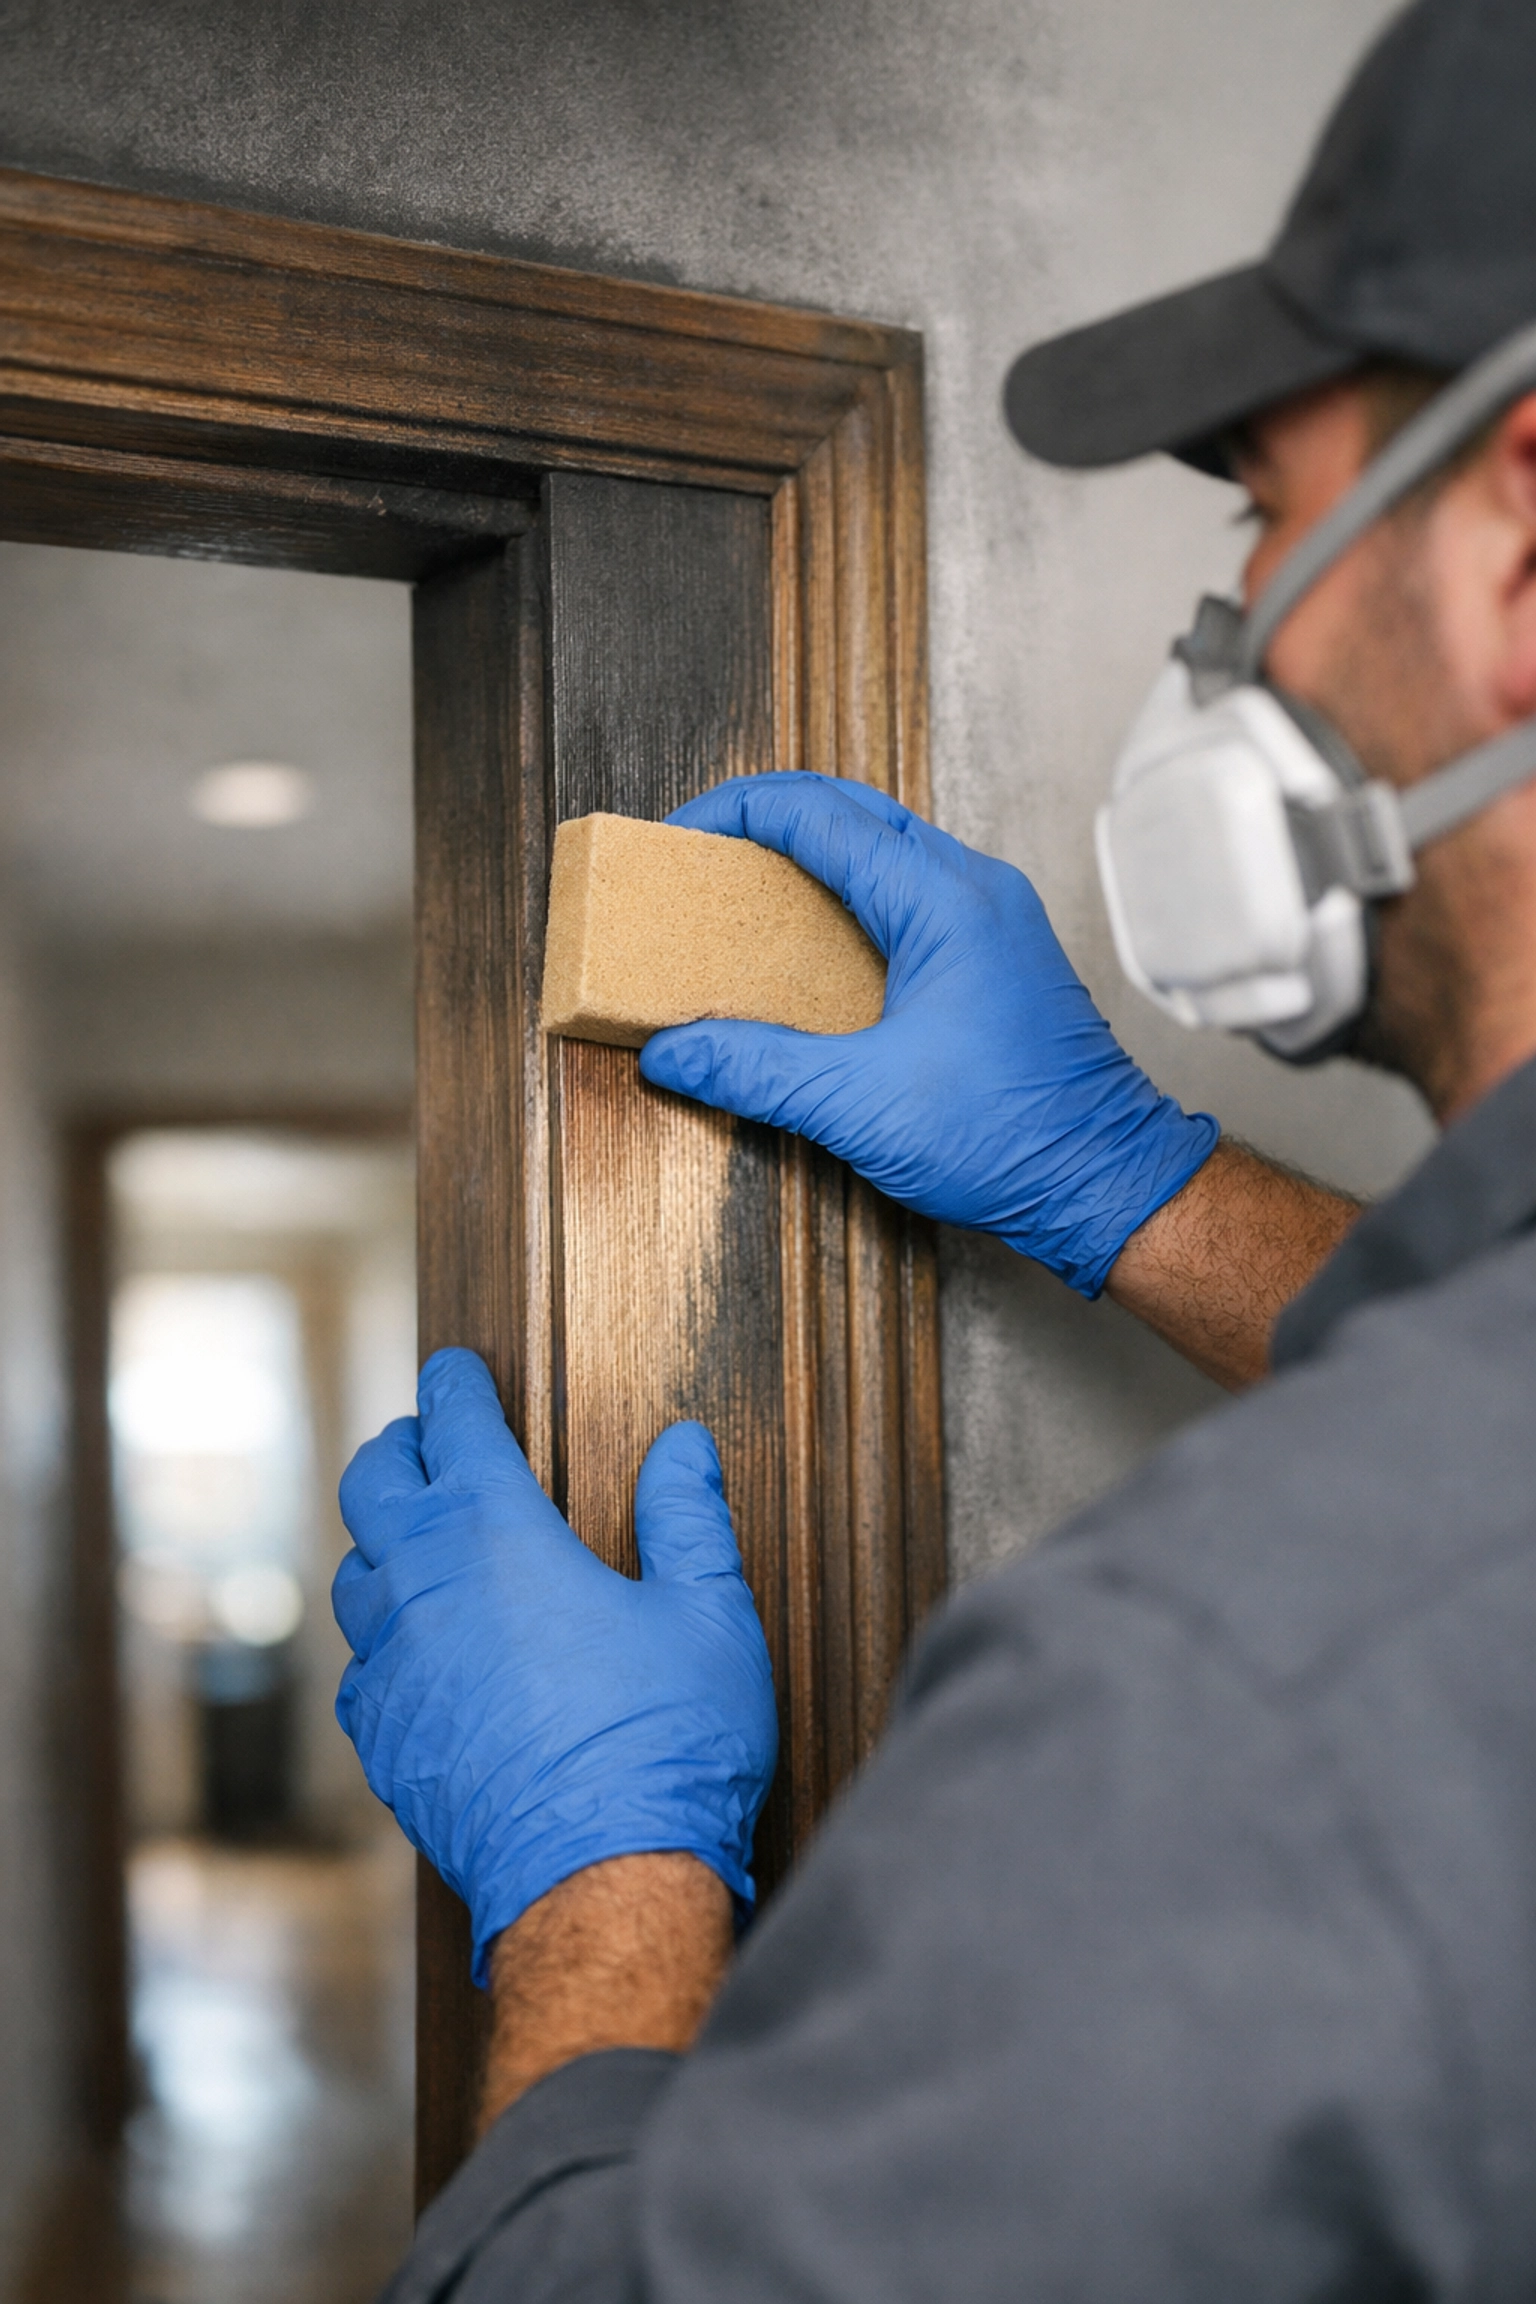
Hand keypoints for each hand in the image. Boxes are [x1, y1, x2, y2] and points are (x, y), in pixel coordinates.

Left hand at [332, 1348, 777, 1984]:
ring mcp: (393, 1668)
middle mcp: (424, 1587)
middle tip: (426, 1441)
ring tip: (418, 1541)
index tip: (457, 1370)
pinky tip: (417, 1653)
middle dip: (399, 1450)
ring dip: (384, 1545)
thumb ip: (689, 1519)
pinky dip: (383, 1641)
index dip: (456, 1387)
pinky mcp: (385, 1741)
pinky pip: (360, 1669)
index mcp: (497, 1534)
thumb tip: (685, 1446)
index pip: (455, 1426)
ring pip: (355, 1576)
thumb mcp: (707, 1615)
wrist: (601, 1883)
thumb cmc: (666, 1744)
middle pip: (373, 1484)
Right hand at [640, 773, 1217, 1297]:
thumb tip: (675, 1052)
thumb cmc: (1017, 1140)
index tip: (680, 837)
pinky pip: (908, 892)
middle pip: (851, 810)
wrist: (1105, 1183)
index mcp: (944, 902)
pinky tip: (808, 946)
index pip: (819, 815)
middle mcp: (974, 891)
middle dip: (767, 819)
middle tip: (701, 854)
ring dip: (809, 856)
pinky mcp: (994, 954)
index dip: (736, 814)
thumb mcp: (858, 1107)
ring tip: (743, 893)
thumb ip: (756, 1070)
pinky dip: (847, 897)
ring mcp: (991, 918)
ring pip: (883, 847)